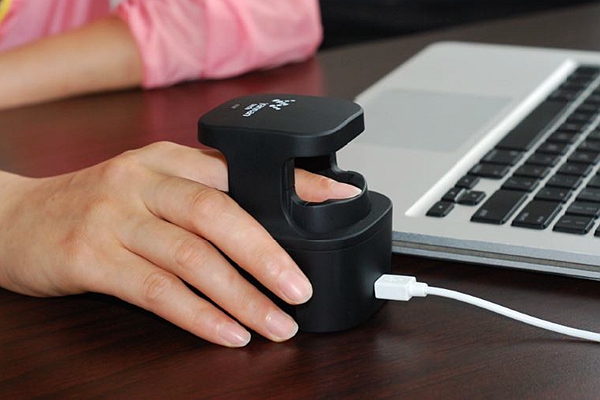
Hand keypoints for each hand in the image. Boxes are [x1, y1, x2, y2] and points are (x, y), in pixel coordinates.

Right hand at [0, 142, 359, 346]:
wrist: (15, 219)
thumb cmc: (93, 205)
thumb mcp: (149, 187)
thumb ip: (201, 200)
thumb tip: (268, 233)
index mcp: (167, 160)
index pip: (243, 171)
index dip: (295, 184)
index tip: (338, 198)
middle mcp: (144, 181)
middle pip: (221, 214)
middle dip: (269, 255)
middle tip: (302, 289)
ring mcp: (115, 217)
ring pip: (193, 257)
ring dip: (242, 296)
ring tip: (277, 323)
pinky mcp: (91, 256)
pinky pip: (155, 291)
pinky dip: (197, 315)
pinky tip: (227, 333)